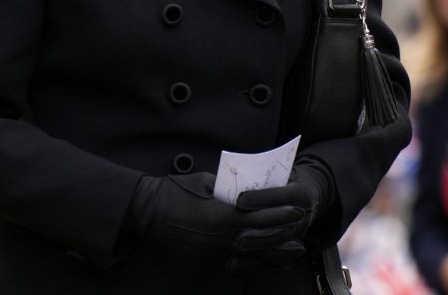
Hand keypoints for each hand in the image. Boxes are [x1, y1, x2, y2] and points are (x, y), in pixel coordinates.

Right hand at [125, 172, 305, 265]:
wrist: (146, 211)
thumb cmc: (176, 190)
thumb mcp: (208, 181)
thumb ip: (231, 188)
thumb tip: (252, 187)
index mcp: (219, 216)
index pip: (257, 217)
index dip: (279, 216)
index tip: (297, 212)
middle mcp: (216, 238)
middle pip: (256, 243)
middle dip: (280, 242)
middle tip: (301, 240)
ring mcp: (208, 252)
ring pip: (246, 259)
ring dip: (270, 259)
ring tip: (290, 257)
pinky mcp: (202, 260)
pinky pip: (231, 265)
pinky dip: (250, 264)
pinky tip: (263, 264)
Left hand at [224, 161, 332, 271]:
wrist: (308, 198)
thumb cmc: (287, 182)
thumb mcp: (283, 175)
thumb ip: (264, 178)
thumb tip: (234, 175)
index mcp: (302, 193)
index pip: (284, 196)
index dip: (262, 199)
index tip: (240, 200)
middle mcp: (304, 215)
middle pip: (282, 228)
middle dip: (259, 233)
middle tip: (236, 234)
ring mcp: (299, 233)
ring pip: (278, 245)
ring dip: (256, 248)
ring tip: (235, 247)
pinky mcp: (292, 247)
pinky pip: (274, 258)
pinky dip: (254, 261)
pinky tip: (235, 261)